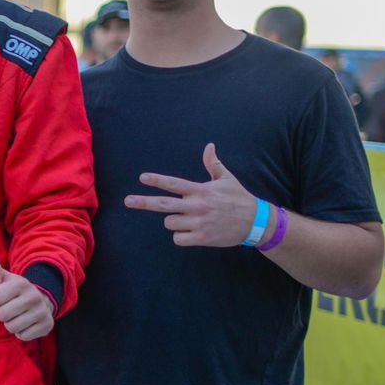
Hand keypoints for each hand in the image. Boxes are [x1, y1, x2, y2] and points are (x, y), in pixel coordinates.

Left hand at [0, 248, 53, 340]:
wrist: (40, 300)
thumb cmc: (13, 290)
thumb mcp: (2, 278)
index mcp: (21, 283)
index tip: (4, 297)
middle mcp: (34, 296)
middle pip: (1, 315)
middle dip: (2, 314)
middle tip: (10, 308)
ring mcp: (42, 311)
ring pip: (12, 327)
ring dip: (11, 324)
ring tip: (18, 315)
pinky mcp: (47, 326)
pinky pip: (22, 336)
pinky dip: (21, 332)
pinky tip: (27, 323)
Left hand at [125, 143, 256, 246]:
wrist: (256, 222)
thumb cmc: (238, 198)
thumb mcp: (227, 179)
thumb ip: (213, 164)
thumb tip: (209, 146)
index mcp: (201, 190)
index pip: (174, 184)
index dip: (158, 180)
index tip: (142, 177)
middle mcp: (197, 206)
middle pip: (164, 204)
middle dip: (144, 202)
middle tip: (128, 201)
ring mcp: (199, 223)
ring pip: (170, 222)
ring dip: (175, 222)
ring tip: (191, 219)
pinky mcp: (202, 238)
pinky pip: (178, 238)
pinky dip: (181, 236)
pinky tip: (192, 232)